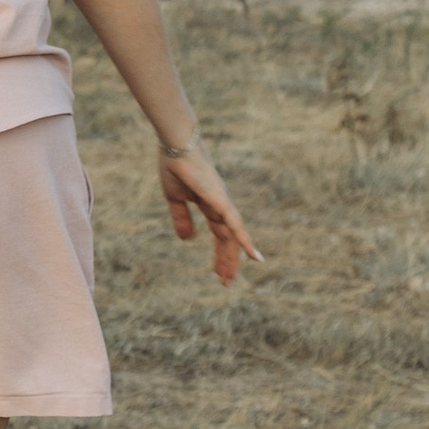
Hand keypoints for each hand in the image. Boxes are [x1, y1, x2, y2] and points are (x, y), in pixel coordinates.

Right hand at [159, 140, 259, 284]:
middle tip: (226, 282)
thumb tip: (187, 240)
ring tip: (229, 279)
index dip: (219, 253)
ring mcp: (222, 203)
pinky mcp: (221, 201)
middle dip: (226, 260)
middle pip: (227, 238)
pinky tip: (254, 256)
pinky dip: (245, 240)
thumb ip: (181, 218)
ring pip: (232, 236)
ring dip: (232, 258)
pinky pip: (236, 225)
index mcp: (209, 204)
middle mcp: (220, 206)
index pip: (218, 234)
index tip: (218, 273)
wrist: (176, 146)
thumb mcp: (175, 198)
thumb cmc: (174, 166)